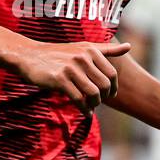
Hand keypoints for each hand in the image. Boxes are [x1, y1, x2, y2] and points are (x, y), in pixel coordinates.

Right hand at [13, 40, 131, 113]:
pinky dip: (84, 109)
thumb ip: (107, 49)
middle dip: (104, 98)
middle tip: (98, 102)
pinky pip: (78, 99)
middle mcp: (83, 57)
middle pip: (104, 85)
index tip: (109, 95)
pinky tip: (85, 112)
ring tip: (91, 107)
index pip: (112, 74)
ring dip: (94, 105)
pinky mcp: (60, 79)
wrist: (29, 56)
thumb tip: (129, 46)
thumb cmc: (58, 54)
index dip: (113, 88)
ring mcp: (71, 68)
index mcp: (91, 50)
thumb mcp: (83, 48)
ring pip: (93, 94)